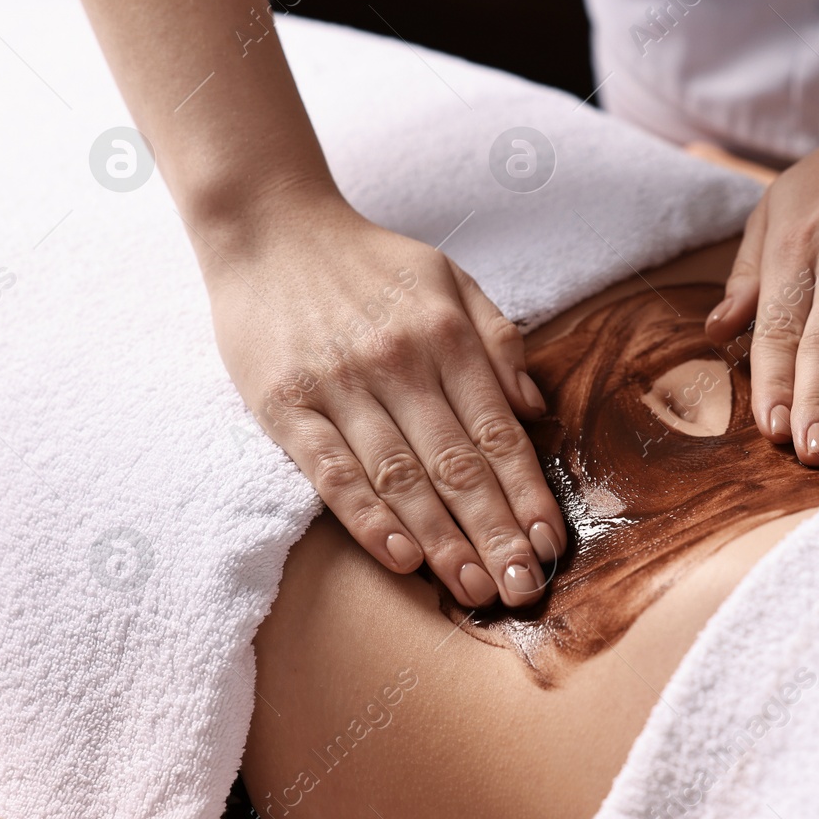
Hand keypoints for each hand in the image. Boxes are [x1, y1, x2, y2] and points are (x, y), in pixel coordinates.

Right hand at [199, 196, 565, 607]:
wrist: (269, 228)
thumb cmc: (368, 261)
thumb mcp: (449, 278)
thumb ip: (498, 340)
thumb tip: (537, 410)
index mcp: (446, 335)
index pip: (497, 431)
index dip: (527, 492)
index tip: (550, 542)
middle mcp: (399, 363)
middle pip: (457, 465)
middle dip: (495, 533)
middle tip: (523, 588)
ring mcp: (340, 387)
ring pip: (401, 479)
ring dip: (442, 541)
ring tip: (473, 590)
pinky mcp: (286, 406)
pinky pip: (332, 472)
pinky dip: (367, 518)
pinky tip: (399, 557)